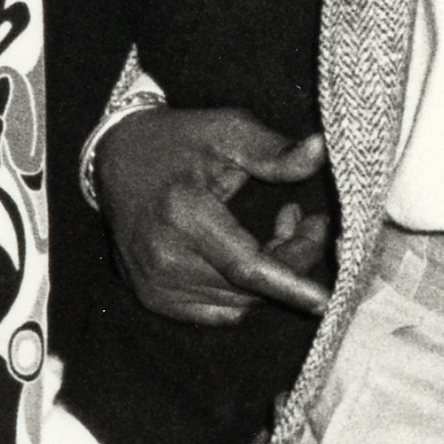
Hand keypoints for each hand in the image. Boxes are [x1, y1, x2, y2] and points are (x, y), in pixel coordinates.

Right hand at [97, 107, 331, 324]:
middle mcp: (164, 258)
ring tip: (280, 228)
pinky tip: (248, 256)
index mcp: (184, 214)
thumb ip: (274, 151)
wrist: (116, 158)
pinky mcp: (153, 297)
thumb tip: (322, 150)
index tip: (327, 299)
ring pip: (238, 303)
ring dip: (270, 276)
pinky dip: (244, 292)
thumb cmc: (178, 141)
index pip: (246, 267)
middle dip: (293, 262)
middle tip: (308, 221)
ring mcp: (155, 284)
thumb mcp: (227, 132)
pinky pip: (216, 311)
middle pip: (250, 287)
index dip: (290, 283)